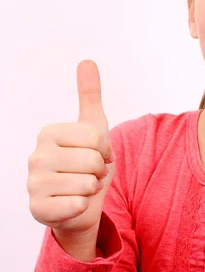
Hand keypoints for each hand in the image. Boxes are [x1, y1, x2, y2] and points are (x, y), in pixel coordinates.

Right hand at [27, 60, 115, 235]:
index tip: (97, 153)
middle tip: (89, 173)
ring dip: (92, 188)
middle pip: (92, 160)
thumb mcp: (93, 126)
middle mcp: (35, 156)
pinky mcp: (37, 210)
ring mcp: (33, 184)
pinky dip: (83, 206)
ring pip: (87, 183)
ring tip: (81, 187)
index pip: (96, 137)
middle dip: (100, 170)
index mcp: (49, 133)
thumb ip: (89, 94)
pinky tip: (72, 203)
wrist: (81, 202)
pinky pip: (78, 205)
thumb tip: (87, 60)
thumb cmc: (86, 162)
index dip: (105, 149)